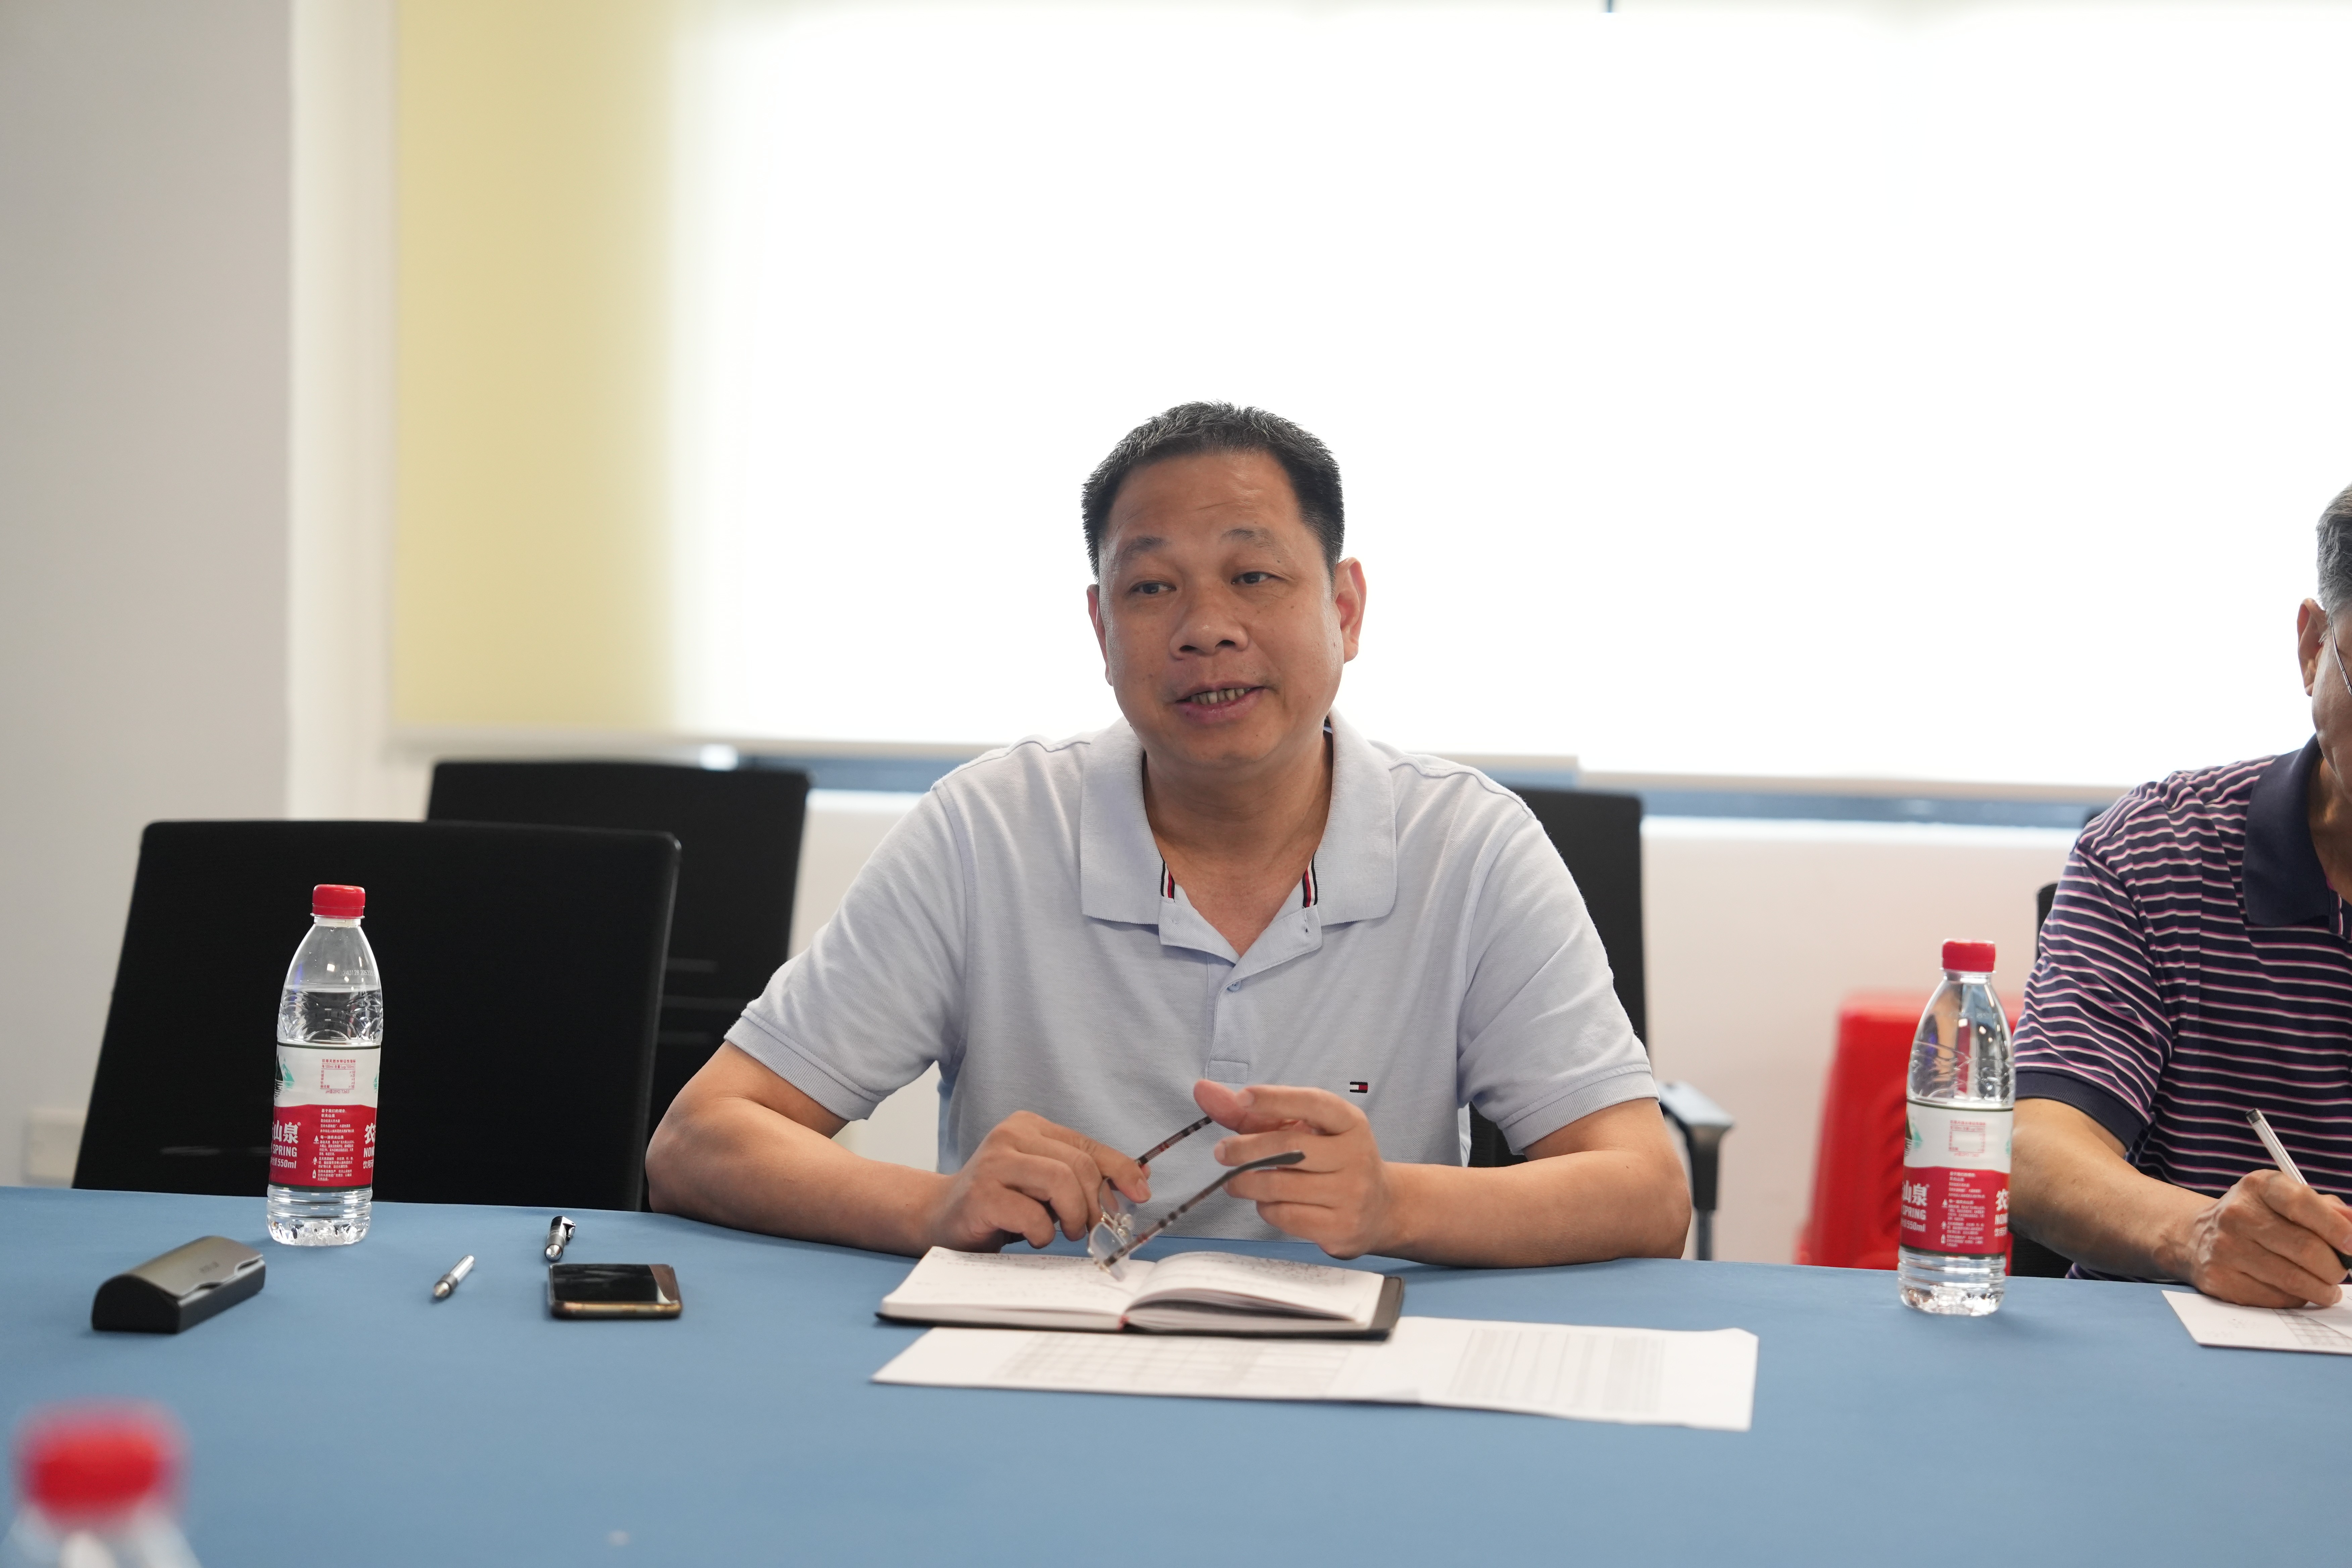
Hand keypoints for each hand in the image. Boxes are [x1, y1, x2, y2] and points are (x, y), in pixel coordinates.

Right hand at [923, 1111, 1148, 1252]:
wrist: (940, 1217)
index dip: (1120, 1170)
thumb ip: (1083, 1176)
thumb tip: (1140, 1177)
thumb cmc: (1001, 1202)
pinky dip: (1043, 1233)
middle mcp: (1010, 1136)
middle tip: (1089, 1229)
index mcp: (1029, 1127)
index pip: (1087, 1145)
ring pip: (1061, 1182)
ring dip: (1072, 1216)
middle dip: (1094, 1204)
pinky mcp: (981, 1195)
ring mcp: (993, 1163)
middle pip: (1079, 1165)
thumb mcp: (1045, 1183)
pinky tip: (1033, 1236)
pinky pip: (1033, 1215)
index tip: (1141, 1192)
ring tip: (1064, 1232)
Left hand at [1193, 1080, 1393, 1258]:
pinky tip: (1268, 1202)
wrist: (1379, 1207)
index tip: (1243, 1096)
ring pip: (1281, 1185)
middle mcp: (1355, 1155)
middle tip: (1221, 1152)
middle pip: (1290, 1147)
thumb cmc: (1330, 1159)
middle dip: (1246, 1149)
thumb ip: (1253, 1112)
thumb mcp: (1301, 1129)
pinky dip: (1266, 1208)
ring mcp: (1350, 1194)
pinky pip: (1285, 1216)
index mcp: (1349, 1122)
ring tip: (1237, 1180)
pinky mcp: (1339, 1227)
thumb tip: (1204, 1091)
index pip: (1313, 1103)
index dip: (1276, 1099)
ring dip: (1248, 1183)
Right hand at [2168, 1170, 2351, 1306]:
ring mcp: (2225, 1248)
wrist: (2197, 1236)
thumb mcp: (2286, 1200)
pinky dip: (2295, 1298)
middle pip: (2306, 1248)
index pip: (2303, 1204)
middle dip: (2335, 1267)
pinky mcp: (2220, 1279)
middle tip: (2339, 1271)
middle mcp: (2236, 1214)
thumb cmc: (2257, 1217)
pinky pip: (2275, 1298)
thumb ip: (2327, 1210)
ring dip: (2321, 1289)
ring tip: (2326, 1287)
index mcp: (2258, 1186)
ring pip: (2294, 1280)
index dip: (2337, 1228)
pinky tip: (2293, 1290)